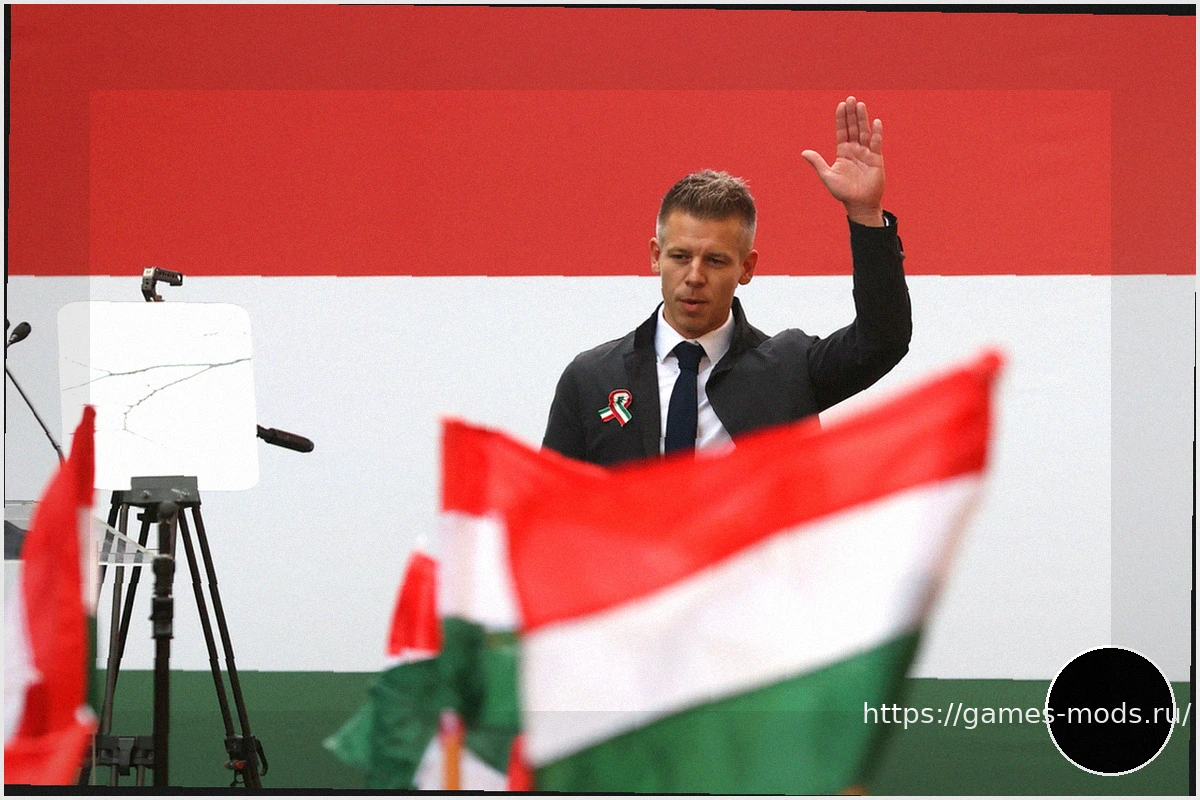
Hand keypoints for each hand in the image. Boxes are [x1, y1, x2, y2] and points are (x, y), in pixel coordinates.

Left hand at [801, 96, 884, 225]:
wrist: (859, 204)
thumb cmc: (843, 192)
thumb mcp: (827, 176)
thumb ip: (817, 163)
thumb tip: (803, 152)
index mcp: (842, 152)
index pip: (841, 131)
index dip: (841, 119)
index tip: (841, 105)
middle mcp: (854, 150)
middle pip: (853, 128)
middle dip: (852, 114)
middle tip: (851, 98)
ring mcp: (866, 153)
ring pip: (864, 132)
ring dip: (862, 118)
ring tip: (860, 104)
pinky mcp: (876, 158)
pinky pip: (876, 143)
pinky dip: (876, 133)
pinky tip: (875, 122)